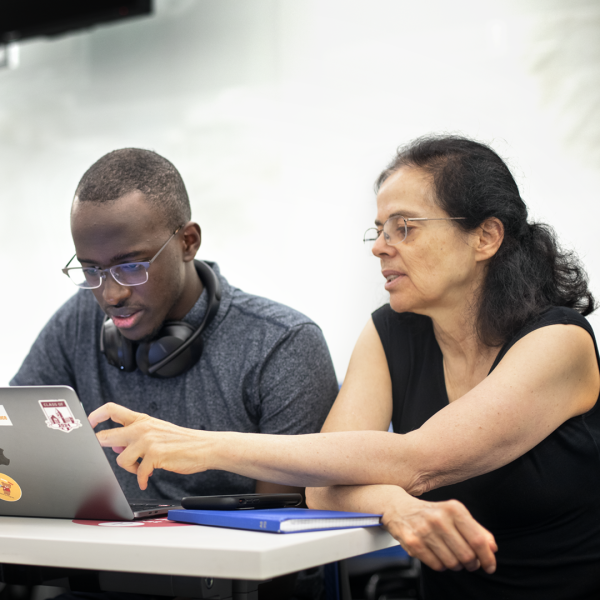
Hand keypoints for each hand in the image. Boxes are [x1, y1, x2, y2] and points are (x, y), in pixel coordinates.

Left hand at [88, 402, 210, 489]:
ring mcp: (148, 441)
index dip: (94, 416)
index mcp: (142, 420)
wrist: (204, 446)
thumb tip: (116, 447)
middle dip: (101, 448)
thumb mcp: (157, 431)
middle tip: (104, 455)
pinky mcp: (155, 455)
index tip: (87, 424)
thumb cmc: (182, 441)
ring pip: (121, 460)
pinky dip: (142, 478)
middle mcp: (142, 428)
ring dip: (130, 469)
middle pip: (107, 436)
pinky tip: (148, 477)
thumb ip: (136, 436)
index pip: (111, 409)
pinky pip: (138, 472)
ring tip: (142, 468)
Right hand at [381, 495, 496, 573]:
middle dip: (471, 563)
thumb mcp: (454, 513)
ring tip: (451, 555)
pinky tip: (437, 554)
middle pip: (466, 555)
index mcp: (453, 509)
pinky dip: (441, 565)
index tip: (490, 565)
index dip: (487, 557)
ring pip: (453, 563)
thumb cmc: (431, 512)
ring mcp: (425, 531)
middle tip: (468, 561)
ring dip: (456, 564)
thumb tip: (492, 547)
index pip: (477, 540)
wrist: (398, 507)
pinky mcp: (413, 543)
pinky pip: (437, 566)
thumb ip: (476, 529)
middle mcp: (439, 518)